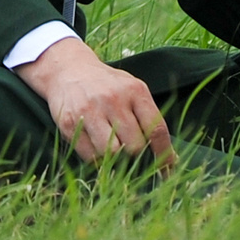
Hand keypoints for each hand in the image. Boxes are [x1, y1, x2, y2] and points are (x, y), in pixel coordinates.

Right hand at [13, 36, 175, 168]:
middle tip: (129, 148)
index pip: (156, 128)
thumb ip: (149, 117)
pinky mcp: (69, 122)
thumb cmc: (107, 85)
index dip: (164, 154)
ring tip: (110, 146)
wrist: (68, 69)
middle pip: (135, 145)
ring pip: (112, 153)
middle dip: (135, 153)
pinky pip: (89, 156)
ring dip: (114, 157)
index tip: (167, 169)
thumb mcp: (131, 89)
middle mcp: (113, 99)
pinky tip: (94, 144)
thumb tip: (172, 157)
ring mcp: (90, 110)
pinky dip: (96, 158)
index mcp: (134, 90)